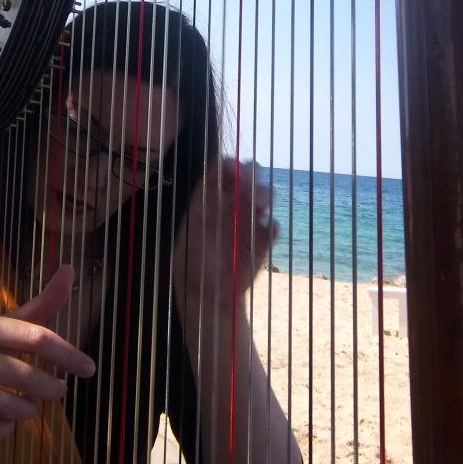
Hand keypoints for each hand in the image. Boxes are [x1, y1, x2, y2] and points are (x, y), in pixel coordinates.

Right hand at [0, 265, 95, 441]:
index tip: (89, 368)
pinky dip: (6, 429)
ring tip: (30, 403)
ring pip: (10, 408)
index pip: (37, 337)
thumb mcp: (7, 324)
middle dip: (51, 388)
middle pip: (25, 376)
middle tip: (59, 390)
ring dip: (29, 410)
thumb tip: (70, 268)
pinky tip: (5, 419)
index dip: (68, 354)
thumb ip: (43, 303)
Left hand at [173, 157, 277, 308]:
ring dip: (264, 196)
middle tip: (251, 182)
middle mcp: (230, 206)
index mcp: (210, 201)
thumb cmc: (192, 266)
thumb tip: (213, 182)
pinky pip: (272, 226)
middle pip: (246, 178)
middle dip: (251, 175)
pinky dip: (272, 226)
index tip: (234, 167)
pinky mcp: (262, 241)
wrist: (208, 297)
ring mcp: (248, 221)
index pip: (221, 172)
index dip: (228, 166)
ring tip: (261, 205)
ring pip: (263, 197)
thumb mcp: (190, 235)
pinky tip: (269, 230)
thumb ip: (202, 210)